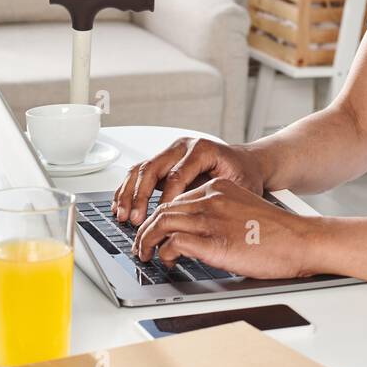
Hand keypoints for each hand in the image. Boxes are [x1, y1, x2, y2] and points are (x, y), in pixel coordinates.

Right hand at [112, 136, 265, 224]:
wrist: (245, 163)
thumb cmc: (244, 174)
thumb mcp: (238, 186)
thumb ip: (219, 198)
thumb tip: (197, 219)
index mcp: (202, 150)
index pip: (177, 175)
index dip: (166, 199)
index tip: (160, 219)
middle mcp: (183, 147)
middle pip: (153, 168)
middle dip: (140, 196)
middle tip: (135, 220)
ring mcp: (171, 152)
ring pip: (142, 169)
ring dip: (129, 193)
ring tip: (123, 216)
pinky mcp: (164, 162)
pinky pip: (140, 173)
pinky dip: (128, 190)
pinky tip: (121, 206)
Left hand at [130, 178, 322, 278]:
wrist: (300, 240)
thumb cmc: (277, 233)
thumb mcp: (243, 211)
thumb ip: (219, 214)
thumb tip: (195, 234)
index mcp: (219, 188)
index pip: (176, 198)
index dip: (159, 216)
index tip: (153, 230)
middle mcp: (212, 198)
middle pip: (163, 208)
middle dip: (146, 229)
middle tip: (141, 245)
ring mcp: (212, 219)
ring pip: (162, 222)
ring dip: (147, 240)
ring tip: (145, 254)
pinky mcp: (214, 242)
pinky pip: (174, 243)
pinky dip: (165, 253)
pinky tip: (167, 261)